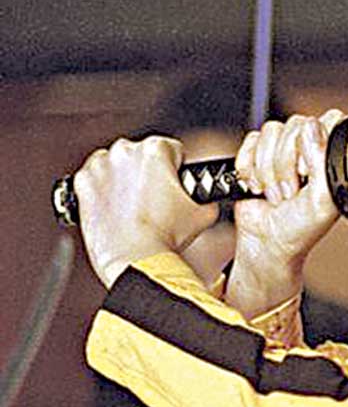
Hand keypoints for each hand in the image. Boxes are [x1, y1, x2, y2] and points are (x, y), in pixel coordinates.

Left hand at [74, 136, 218, 287]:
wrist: (134, 257)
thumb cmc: (165, 236)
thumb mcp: (205, 213)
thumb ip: (207, 197)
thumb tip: (205, 197)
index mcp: (155, 150)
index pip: (173, 149)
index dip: (177, 169)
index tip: (174, 184)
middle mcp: (124, 151)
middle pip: (141, 155)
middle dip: (148, 173)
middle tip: (155, 199)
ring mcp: (99, 166)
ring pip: (115, 164)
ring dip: (123, 178)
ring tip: (133, 205)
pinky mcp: (81, 183)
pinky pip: (93, 179)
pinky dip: (101, 190)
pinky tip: (114, 207)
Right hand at [226, 110, 342, 313]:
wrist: (267, 243)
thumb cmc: (301, 228)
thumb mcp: (323, 200)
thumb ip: (323, 162)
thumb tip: (313, 128)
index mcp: (333, 155)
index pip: (330, 120)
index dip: (316, 141)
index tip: (308, 170)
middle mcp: (310, 147)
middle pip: (296, 125)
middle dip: (288, 163)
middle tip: (292, 191)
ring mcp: (283, 148)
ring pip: (271, 131)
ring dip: (269, 170)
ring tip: (277, 194)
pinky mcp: (257, 153)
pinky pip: (249, 142)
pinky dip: (249, 168)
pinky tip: (258, 187)